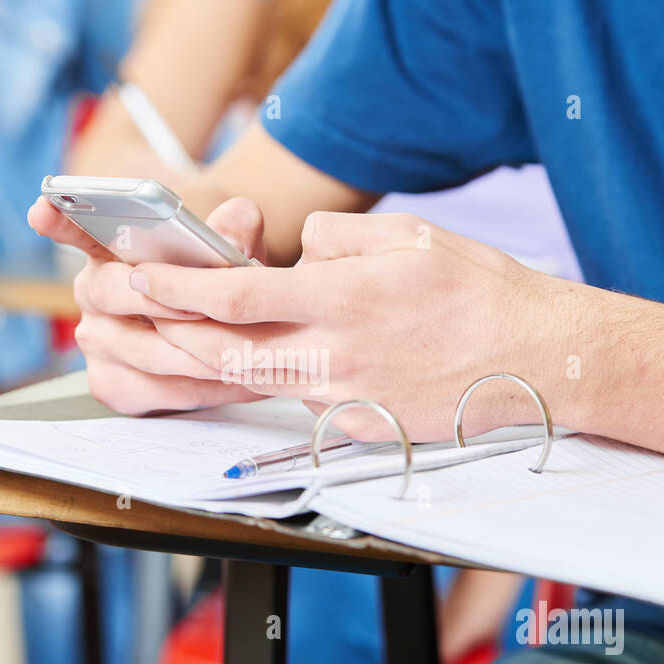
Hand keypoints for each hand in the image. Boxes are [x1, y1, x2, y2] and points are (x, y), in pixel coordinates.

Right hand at [27, 195, 266, 413]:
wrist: (221, 325)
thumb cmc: (215, 276)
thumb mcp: (229, 246)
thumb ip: (234, 227)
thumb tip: (235, 221)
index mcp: (108, 249)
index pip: (74, 229)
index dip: (58, 221)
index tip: (44, 209)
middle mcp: (92, 294)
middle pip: (111, 293)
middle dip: (161, 301)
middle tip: (202, 306)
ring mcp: (96, 342)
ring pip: (141, 351)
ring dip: (195, 353)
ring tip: (241, 351)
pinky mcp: (113, 385)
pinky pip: (155, 392)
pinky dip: (200, 388)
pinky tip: (234, 380)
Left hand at [134, 205, 591, 440]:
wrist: (539, 360)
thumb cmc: (481, 291)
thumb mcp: (409, 235)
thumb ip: (336, 240)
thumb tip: (294, 252)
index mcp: (344, 299)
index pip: (235, 295)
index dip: (176, 288)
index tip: (138, 274)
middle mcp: (335, 355)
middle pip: (224, 351)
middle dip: (165, 332)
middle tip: (124, 314)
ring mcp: (345, 399)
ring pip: (254, 380)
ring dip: (203, 361)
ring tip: (165, 338)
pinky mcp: (359, 428)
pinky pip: (300, 401)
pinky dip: (274, 380)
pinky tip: (270, 364)